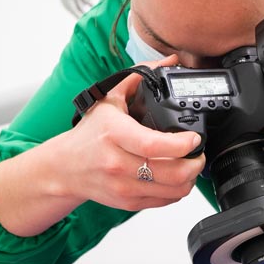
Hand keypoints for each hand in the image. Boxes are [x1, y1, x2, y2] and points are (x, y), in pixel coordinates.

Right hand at [0, 55, 205, 236]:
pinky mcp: (128, 202)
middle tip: (199, 153)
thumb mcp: (108, 98)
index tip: (195, 138)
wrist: (65, 168)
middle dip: (195, 163)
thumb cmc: (89, 134)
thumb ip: (139, 76)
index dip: (182, 144)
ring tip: (191, 164)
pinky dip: (178, 190)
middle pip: (171, 172)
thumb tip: (169, 61)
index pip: (154, 145)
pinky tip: (177, 177)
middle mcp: (117, 163)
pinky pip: (165, 200)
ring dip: (190, 178)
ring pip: (173, 190)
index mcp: (114, 134)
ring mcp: (123, 186)